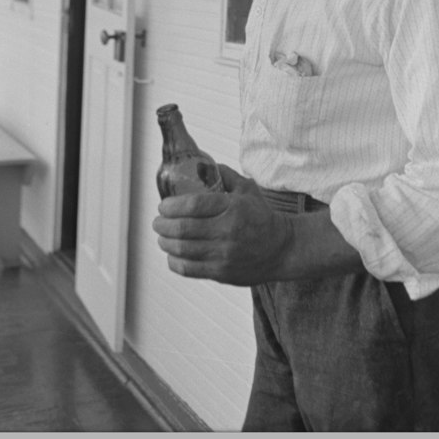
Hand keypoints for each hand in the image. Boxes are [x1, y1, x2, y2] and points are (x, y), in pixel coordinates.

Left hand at [152, 165, 293, 284]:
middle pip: (182, 228)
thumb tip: (201, 166)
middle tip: (158, 222)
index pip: (193, 205)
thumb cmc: (262, 217)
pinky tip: (172, 255)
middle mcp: (227, 231)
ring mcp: (223, 254)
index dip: (171, 206)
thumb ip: (225, 175)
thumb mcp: (247, 189)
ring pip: (182, 249)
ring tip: (162, 237)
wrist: (281, 249)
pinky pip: (189, 269)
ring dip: (165, 242)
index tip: (163, 206)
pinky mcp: (222, 272)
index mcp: (232, 207)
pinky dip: (174, 261)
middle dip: (162, 224)